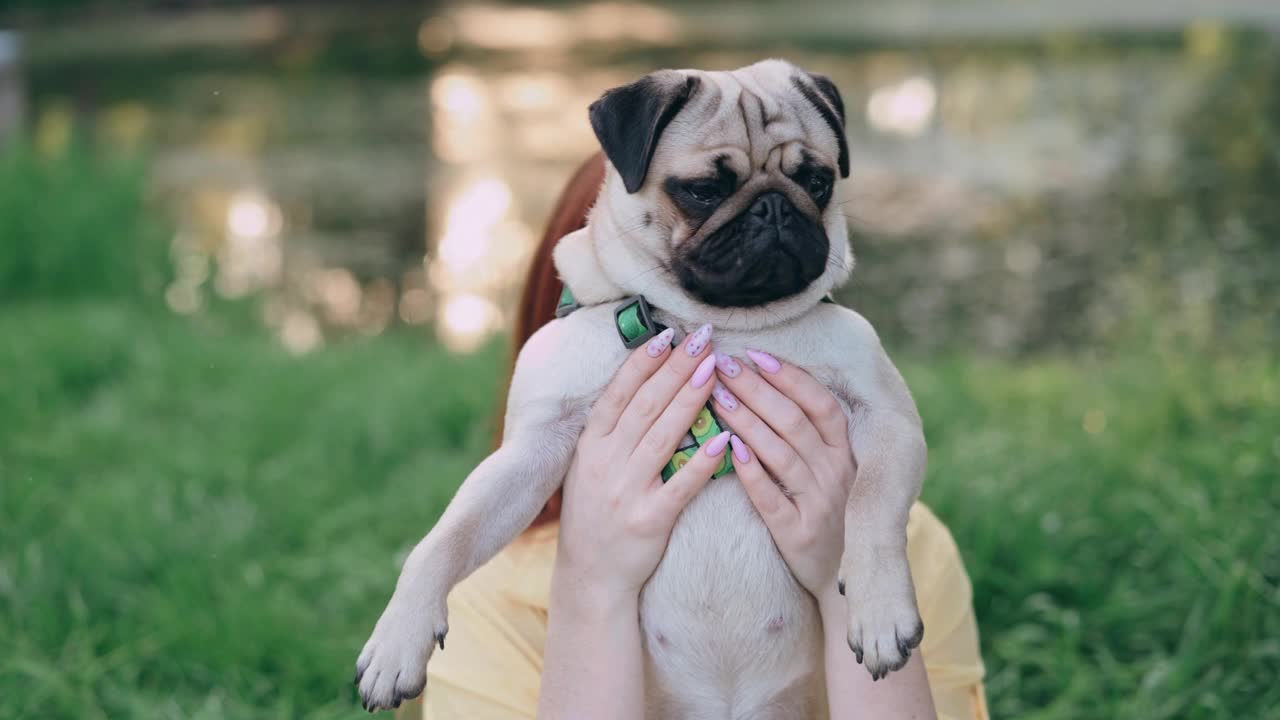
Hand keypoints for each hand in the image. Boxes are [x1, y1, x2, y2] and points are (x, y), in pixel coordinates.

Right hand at [554, 323, 728, 605]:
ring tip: (715, 370)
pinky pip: (681, 484)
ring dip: (690, 399)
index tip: (668, 335)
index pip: (619, 393)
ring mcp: (627, 491)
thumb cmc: (596, 515)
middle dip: (676, 369)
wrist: (591, 577)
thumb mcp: (589, 467)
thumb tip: (640, 381)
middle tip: (703, 340)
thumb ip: (612, 430)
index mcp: (591, 445)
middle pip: (646, 406)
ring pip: (663, 435)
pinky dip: (703, 460)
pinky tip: (725, 437)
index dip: (644, 362)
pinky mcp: (650, 520)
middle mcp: (606, 462)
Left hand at [711, 349, 852, 599]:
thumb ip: (812, 436)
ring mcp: (819, 505)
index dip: (789, 377)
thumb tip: (773, 387)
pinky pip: (770, 498)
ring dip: (746, 420)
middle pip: (794, 422)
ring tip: (715, 396)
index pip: (820, 405)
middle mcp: (837, 475)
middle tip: (722, 365)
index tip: (756, 355)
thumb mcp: (833, 474)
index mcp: (846, 455)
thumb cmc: (829, 517)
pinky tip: (727, 448)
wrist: (843, 584)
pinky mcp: (799, 534)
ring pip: (780, 453)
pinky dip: (750, 471)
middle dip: (756, 389)